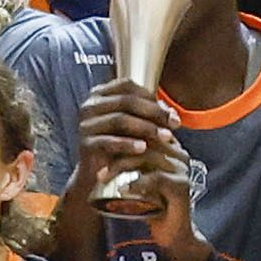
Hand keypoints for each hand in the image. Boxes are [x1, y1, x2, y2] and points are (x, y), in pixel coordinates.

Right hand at [81, 72, 192, 223]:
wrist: (98, 174)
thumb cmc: (119, 146)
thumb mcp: (135, 126)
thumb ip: (151, 115)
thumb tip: (173, 114)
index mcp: (100, 95)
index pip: (127, 86)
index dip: (152, 97)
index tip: (172, 114)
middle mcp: (89, 106)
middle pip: (126, 101)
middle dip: (155, 112)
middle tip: (175, 124)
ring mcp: (86, 125)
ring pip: (120, 119)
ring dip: (146, 128)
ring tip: (165, 137)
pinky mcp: (85, 144)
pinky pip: (109, 141)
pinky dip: (128, 144)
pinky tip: (143, 148)